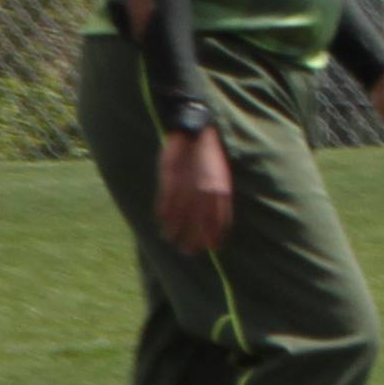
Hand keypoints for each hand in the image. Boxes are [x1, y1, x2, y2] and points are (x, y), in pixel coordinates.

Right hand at [155, 126, 235, 255]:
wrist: (194, 133)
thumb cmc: (209, 157)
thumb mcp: (221, 177)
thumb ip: (218, 197)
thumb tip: (216, 218)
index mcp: (221, 192)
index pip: (220, 222)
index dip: (216, 237)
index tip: (212, 247)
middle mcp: (205, 194)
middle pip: (200, 225)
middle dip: (194, 241)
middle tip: (189, 251)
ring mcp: (186, 189)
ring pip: (179, 219)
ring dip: (174, 232)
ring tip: (171, 241)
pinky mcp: (170, 183)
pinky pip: (165, 206)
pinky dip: (163, 217)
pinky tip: (162, 223)